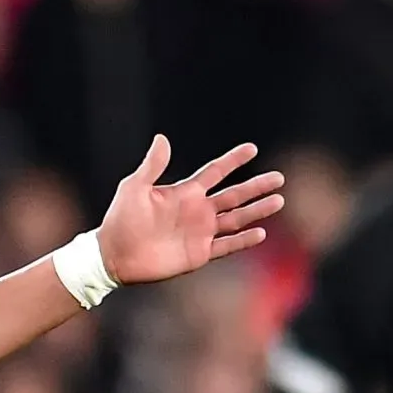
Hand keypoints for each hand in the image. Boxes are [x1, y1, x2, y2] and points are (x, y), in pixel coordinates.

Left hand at [95, 137, 284, 284]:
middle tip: (279, 178)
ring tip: (279, 200)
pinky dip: (243, 240)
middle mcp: (197, 211)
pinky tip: (261, 232)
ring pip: (236, 219)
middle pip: (234, 195)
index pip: (215, 172)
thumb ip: (152, 166)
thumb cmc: (120, 219)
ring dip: (257, 210)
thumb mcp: (134, 187)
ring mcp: (200, 232)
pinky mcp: (198, 253)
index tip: (252, 149)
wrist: (114, 254)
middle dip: (256, 187)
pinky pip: (226, 246)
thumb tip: (162, 138)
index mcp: (185, 192)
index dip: (233, 160)